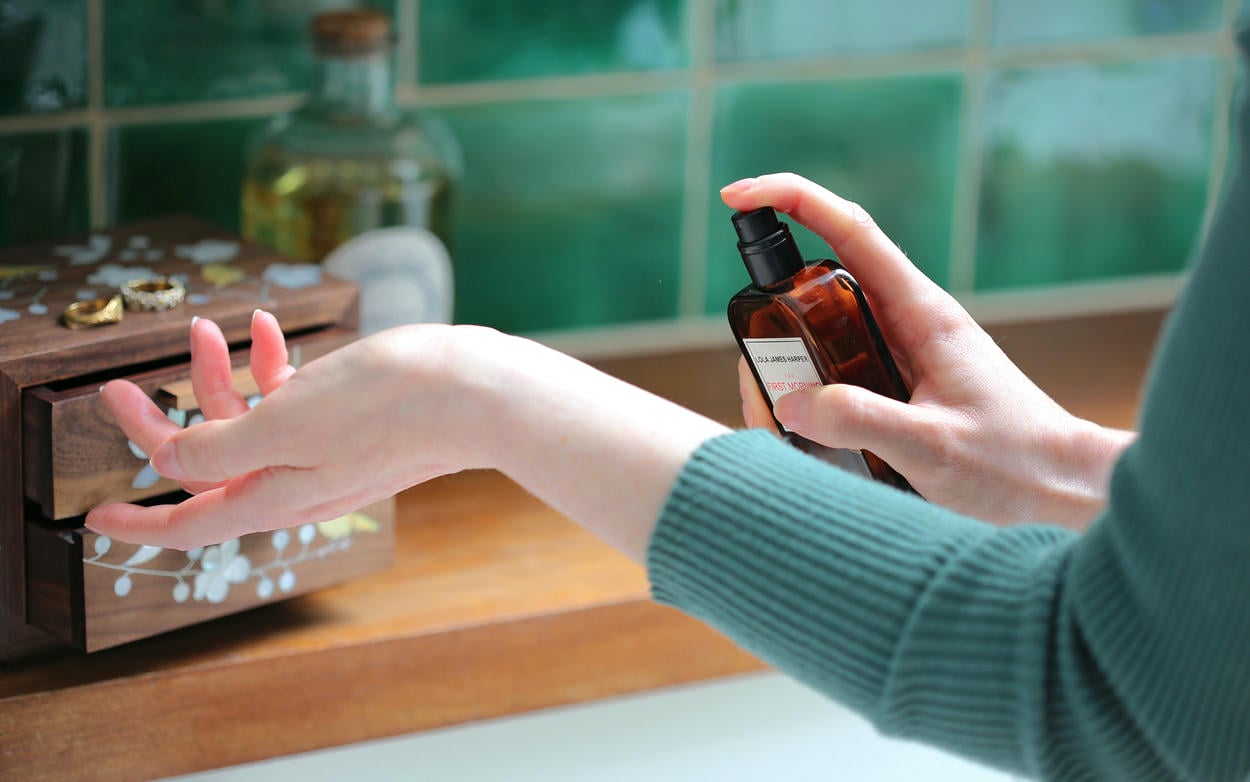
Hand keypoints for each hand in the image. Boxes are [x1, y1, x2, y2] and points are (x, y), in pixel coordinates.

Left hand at [86, 316, 499, 548]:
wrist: (473, 392)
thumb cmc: (385, 407)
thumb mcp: (284, 424)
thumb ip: (218, 447)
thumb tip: (170, 460)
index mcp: (274, 496)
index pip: (189, 521)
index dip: (138, 523)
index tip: (95, 515)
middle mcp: (296, 485)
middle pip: (210, 464)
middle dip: (166, 420)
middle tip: (126, 382)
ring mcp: (325, 456)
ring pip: (249, 427)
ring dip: (218, 379)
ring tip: (208, 326)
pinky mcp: (350, 427)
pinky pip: (292, 406)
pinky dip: (271, 371)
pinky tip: (271, 330)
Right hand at [724, 173, 1133, 528]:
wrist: (1065, 492)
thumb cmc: (1016, 466)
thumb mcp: (933, 447)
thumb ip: (860, 420)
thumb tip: (788, 401)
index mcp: (921, 312)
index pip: (847, 230)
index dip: (790, 199)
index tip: (738, 196)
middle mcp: (908, 321)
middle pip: (817, 288)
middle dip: (768, 324)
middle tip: (755, 385)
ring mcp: (903, 353)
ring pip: (821, 336)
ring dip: (785, 371)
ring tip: (778, 428)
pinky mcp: (901, 387)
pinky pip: (837, 373)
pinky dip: (808, 399)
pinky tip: (806, 443)